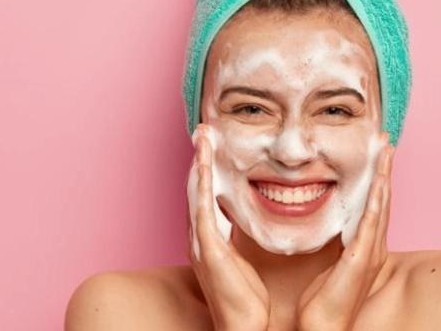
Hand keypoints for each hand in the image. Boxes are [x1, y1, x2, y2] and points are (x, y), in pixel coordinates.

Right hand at [187, 125, 269, 330]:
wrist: (241, 324)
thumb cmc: (244, 297)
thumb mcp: (239, 258)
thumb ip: (235, 237)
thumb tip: (239, 219)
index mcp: (207, 237)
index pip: (205, 194)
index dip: (206, 167)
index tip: (211, 143)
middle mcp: (197, 236)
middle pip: (195, 187)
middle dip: (199, 157)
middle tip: (203, 130)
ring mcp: (199, 241)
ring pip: (196, 192)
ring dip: (199, 162)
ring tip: (202, 136)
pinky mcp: (207, 249)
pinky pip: (202, 209)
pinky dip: (203, 184)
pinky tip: (204, 164)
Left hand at [296, 140, 394, 330]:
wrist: (322, 327)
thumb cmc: (320, 302)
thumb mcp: (326, 263)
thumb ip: (330, 242)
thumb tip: (321, 222)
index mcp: (364, 247)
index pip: (373, 204)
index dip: (376, 178)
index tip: (376, 154)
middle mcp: (373, 247)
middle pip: (383, 199)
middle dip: (384, 169)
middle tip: (385, 141)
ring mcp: (371, 252)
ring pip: (381, 205)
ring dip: (384, 176)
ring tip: (385, 150)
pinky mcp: (362, 259)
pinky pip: (372, 223)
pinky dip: (377, 200)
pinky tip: (379, 182)